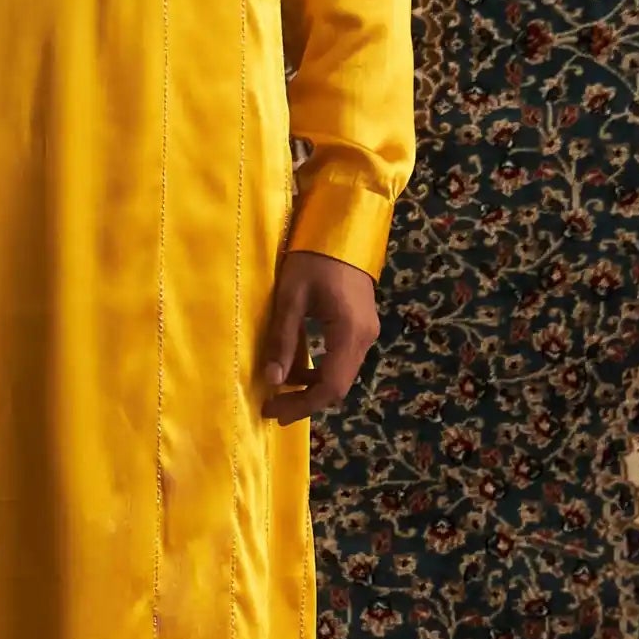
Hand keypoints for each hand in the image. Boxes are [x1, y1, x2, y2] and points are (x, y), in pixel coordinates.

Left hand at [262, 248, 377, 423]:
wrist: (343, 226)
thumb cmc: (313, 258)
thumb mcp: (290, 298)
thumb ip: (282, 340)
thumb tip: (272, 382)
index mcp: (349, 333)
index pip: (331, 387)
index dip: (302, 405)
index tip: (273, 411)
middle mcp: (365, 338)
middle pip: (339, 386)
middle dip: (305, 400)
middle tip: (273, 408)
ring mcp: (366, 332)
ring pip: (341, 373)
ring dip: (312, 386)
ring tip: (280, 391)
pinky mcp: (361, 325)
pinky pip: (342, 358)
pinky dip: (320, 369)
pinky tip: (296, 367)